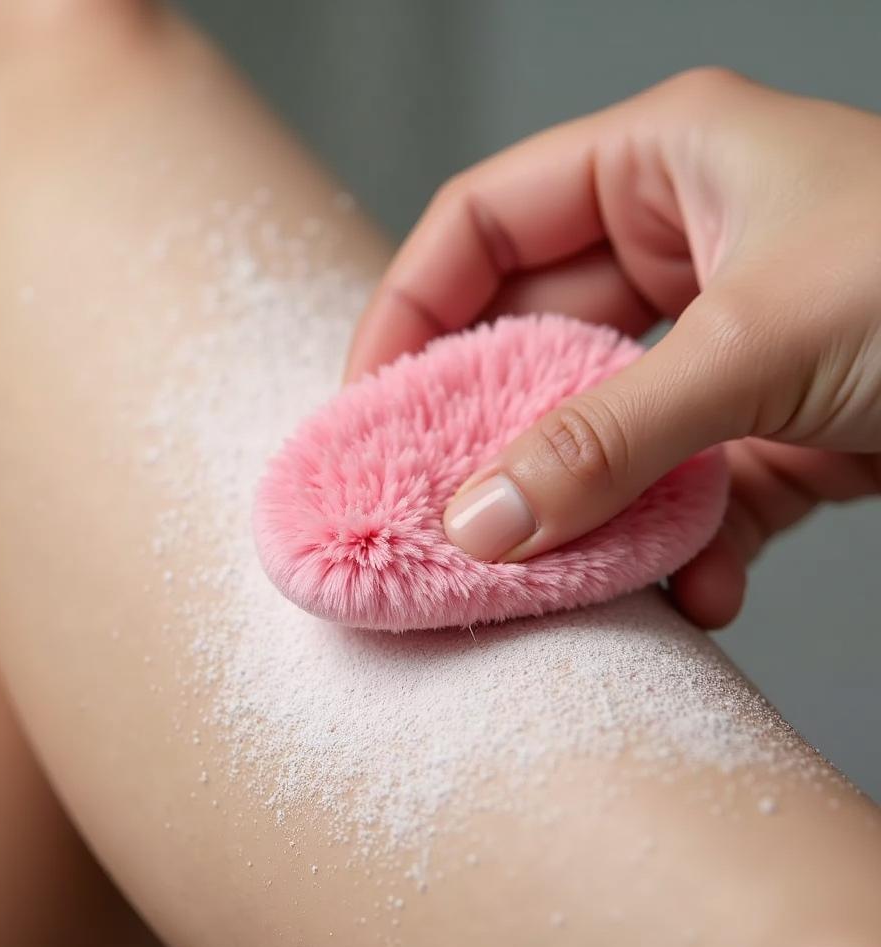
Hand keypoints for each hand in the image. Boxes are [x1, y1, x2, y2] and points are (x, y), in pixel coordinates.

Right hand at [344, 68, 880, 627]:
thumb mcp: (761, 346)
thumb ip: (610, 437)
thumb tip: (479, 520)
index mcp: (661, 166)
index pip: (481, 224)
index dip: (408, 309)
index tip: (367, 408)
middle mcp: (682, 248)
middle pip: (534, 340)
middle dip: (488, 431)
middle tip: (437, 509)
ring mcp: (722, 344)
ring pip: (602, 429)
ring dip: (584, 505)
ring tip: (553, 570)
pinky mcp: (767, 428)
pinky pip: (685, 487)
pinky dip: (680, 547)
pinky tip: (696, 592)